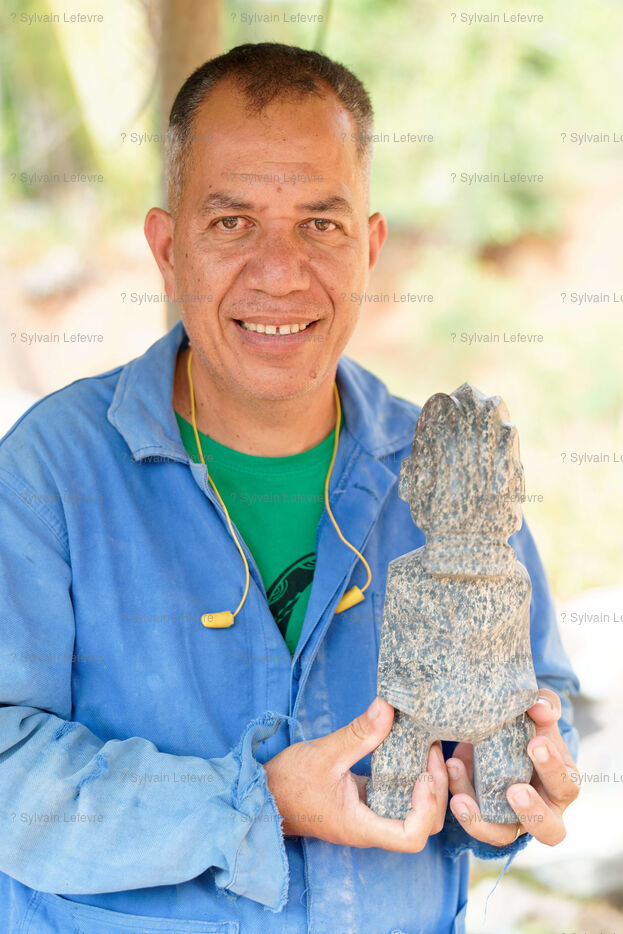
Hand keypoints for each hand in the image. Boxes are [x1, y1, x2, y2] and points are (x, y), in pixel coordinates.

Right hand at [263, 696, 447, 851]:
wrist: (263, 794)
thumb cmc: (288, 783)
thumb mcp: (324, 755)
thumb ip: (358, 734)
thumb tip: (388, 707)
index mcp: (362, 826)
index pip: (412, 837)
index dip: (427, 808)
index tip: (423, 774)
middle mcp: (371, 826)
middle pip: (423, 826)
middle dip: (437, 790)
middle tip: (433, 751)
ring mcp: (369, 814)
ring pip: (415, 811)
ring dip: (429, 783)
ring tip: (428, 748)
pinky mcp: (365, 801)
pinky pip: (398, 795)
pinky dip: (411, 775)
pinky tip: (411, 750)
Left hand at [446, 688, 579, 846]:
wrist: (494, 735)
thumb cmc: (525, 727)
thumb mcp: (536, 713)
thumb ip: (543, 706)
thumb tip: (539, 706)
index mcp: (562, 782)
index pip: (566, 783)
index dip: (552, 767)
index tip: (534, 743)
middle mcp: (544, 810)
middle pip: (550, 830)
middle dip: (533, 812)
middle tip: (514, 791)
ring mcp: (514, 821)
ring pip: (504, 836)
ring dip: (483, 821)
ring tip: (461, 799)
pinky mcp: (487, 822)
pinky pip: (476, 826)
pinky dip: (463, 811)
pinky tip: (450, 789)